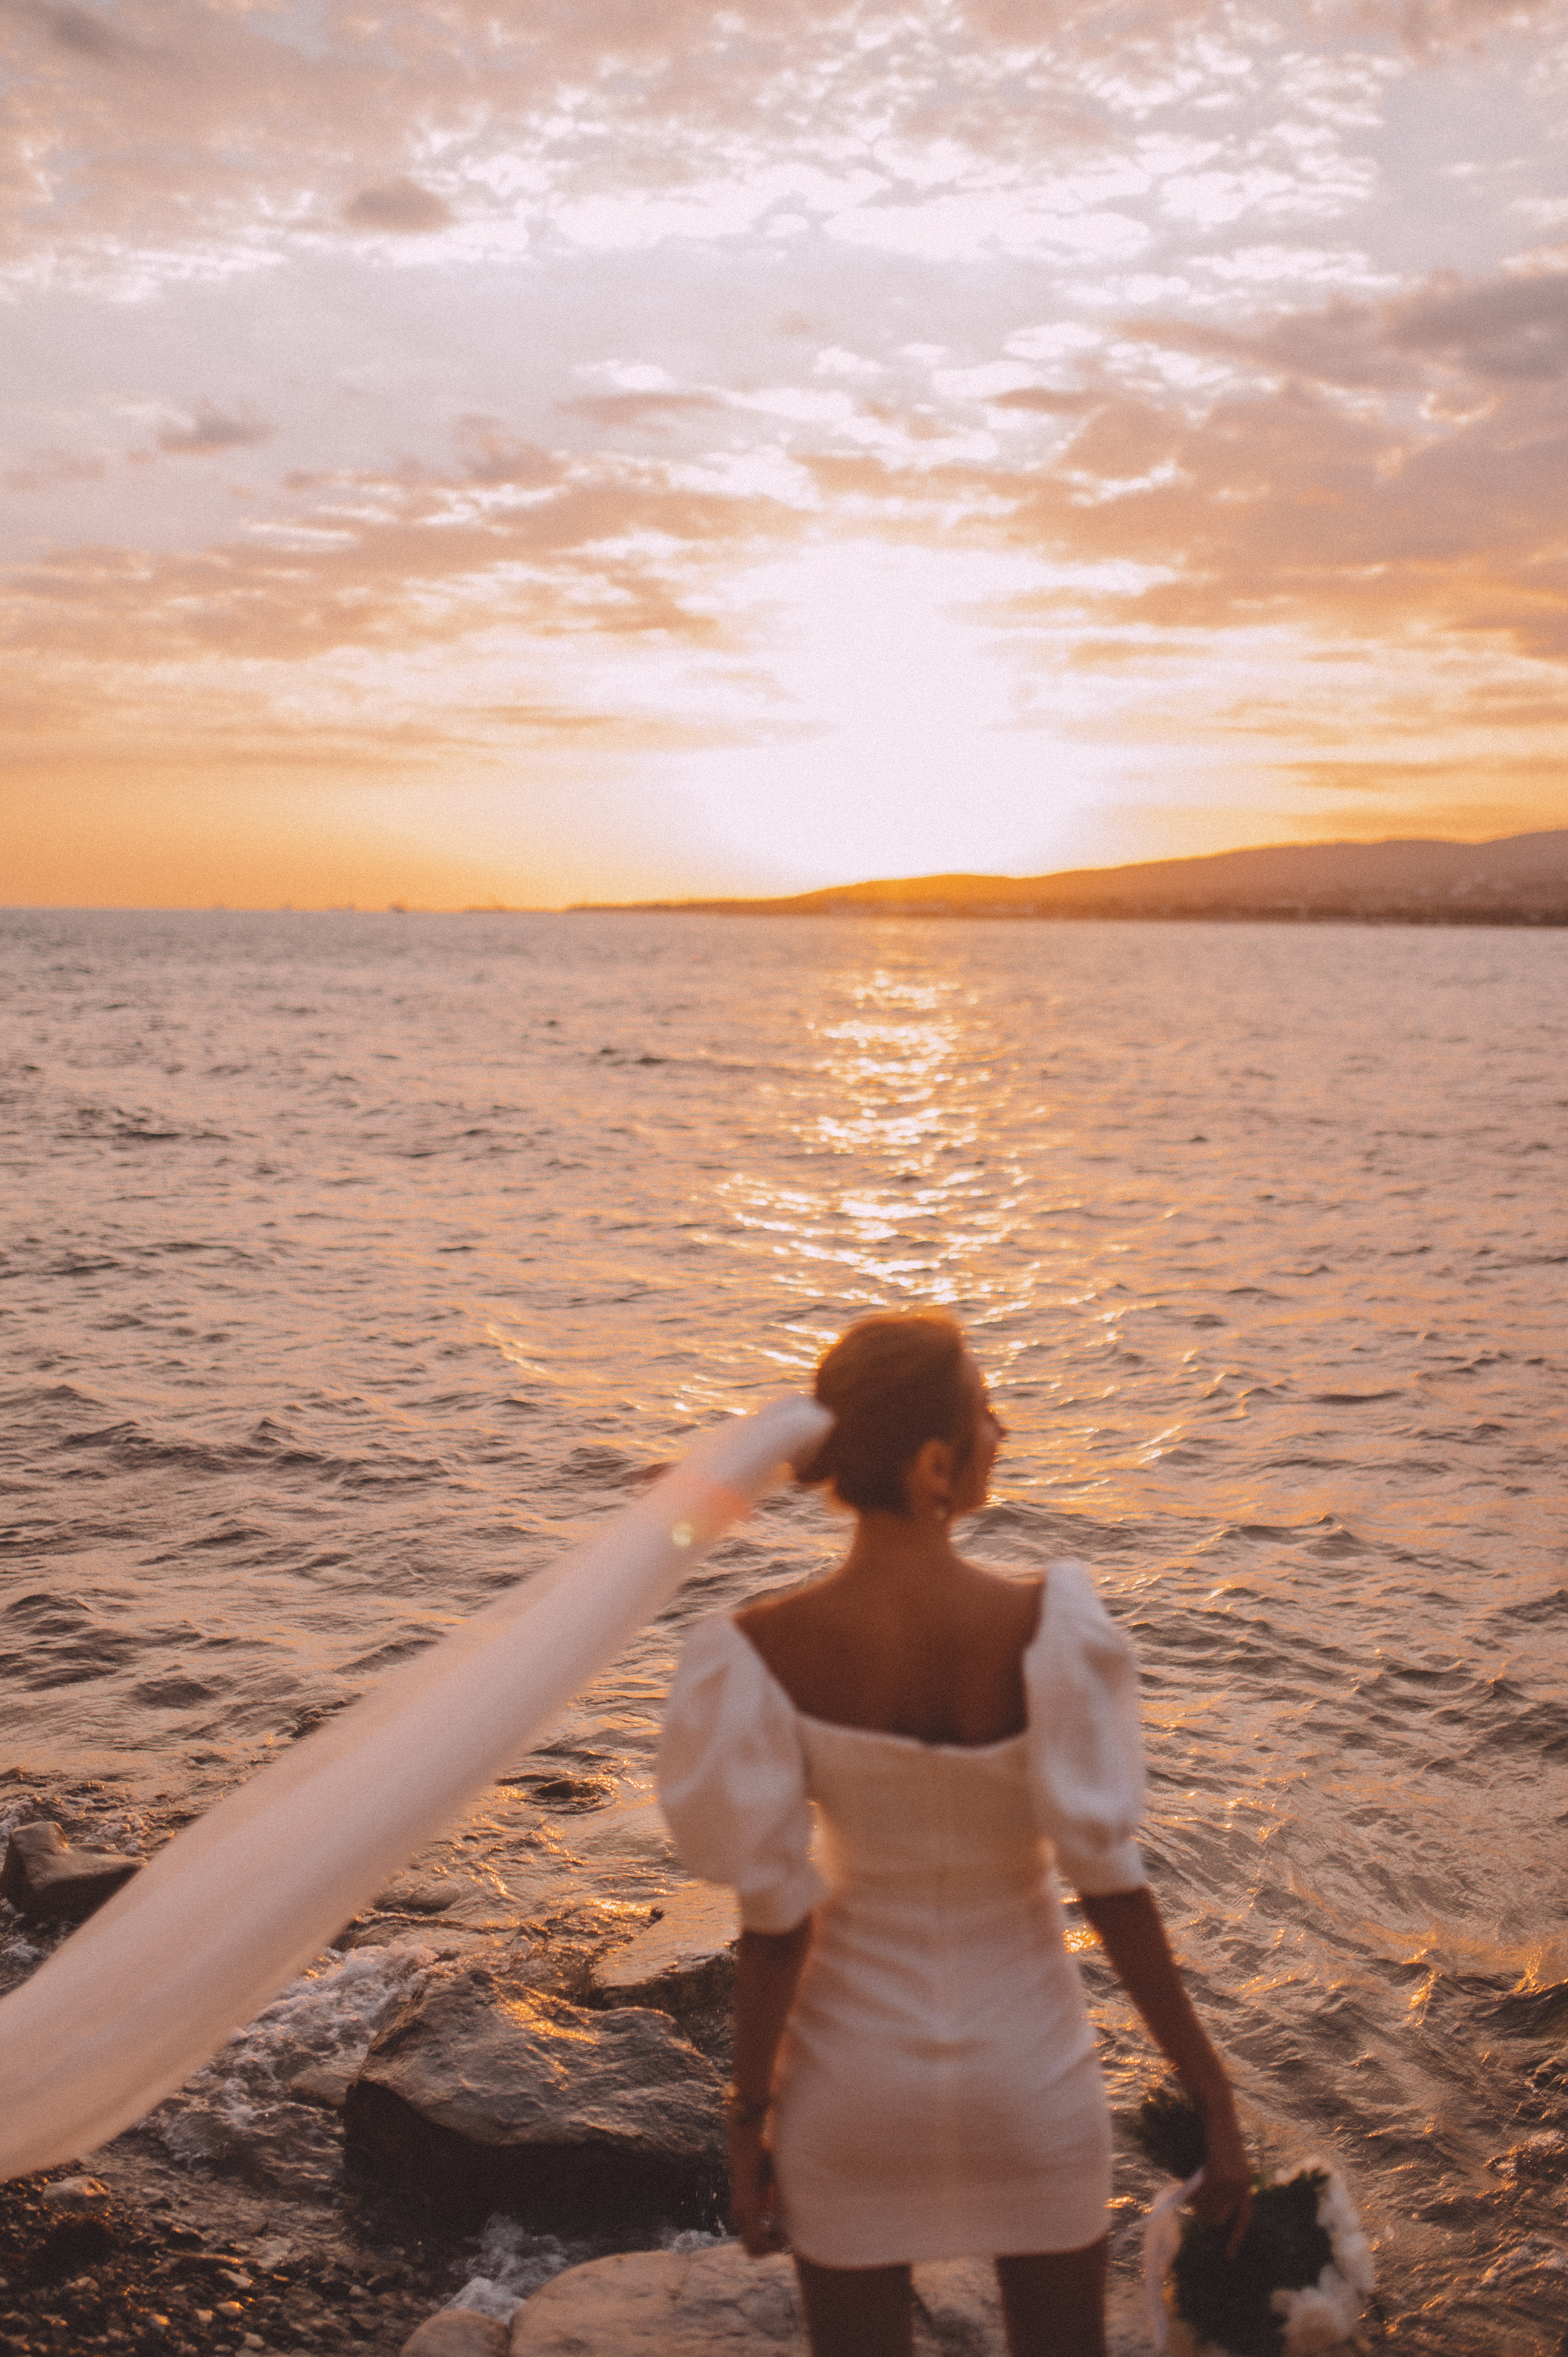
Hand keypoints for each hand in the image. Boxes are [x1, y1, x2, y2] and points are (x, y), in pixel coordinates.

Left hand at [728, 2121, 786, 2254]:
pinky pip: (756, 2240)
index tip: (784, 2233)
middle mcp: (739, 2216)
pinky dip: (771, 2243)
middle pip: (752, 2249)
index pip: (752, 2241)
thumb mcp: (768, 2181)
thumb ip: (771, 2196)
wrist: (745, 2141)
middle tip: (785, 2238)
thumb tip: (777, 2206)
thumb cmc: (759, 2154)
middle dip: (771, 2249)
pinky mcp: (746, 2209)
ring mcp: (741, 2214)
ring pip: (753, 2248)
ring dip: (772, 2248)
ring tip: (785, 2237)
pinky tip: (783, 2235)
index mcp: (744, 2210)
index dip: (770, 2242)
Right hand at [1189, 2106, 1252, 2258]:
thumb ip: (1219, 2186)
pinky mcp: (1219, 2174)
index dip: (1236, 2238)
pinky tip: (1190, 2180)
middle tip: (1193, 2201)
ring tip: (1191, 2185)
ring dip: (1195, 2202)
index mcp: (1246, 2185)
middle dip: (1203, 2214)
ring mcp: (1232, 2181)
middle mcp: (1243, 2187)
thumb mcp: (1222, 2165)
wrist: (1219, 2114)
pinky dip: (1191, 2191)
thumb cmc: (1216, 2138)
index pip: (1244, 2220)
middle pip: (1218, 2220)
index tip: (1229, 2257)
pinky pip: (1200, 2195)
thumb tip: (1204, 2213)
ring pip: (1207, 2210)